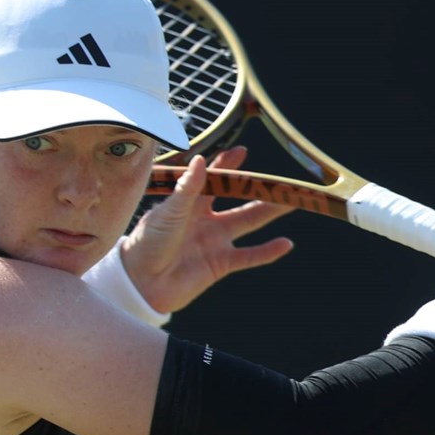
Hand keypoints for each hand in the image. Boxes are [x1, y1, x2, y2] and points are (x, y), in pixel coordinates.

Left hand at [115, 146, 295, 316]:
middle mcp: (206, 219)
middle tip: (282, 179)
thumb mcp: (168, 211)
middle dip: (260, 189)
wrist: (141, 282)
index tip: (243, 152)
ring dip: (270, 214)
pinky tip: (286, 244)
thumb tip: (200, 159)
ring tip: (293, 203)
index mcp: (190, 203)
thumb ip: (187, 188)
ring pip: (249, 223)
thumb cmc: (147, 242)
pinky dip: (267, 252)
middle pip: (240, 199)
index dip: (228, 165)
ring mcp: (215, 241)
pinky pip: (249, 256)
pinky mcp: (220, 264)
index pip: (214, 179)